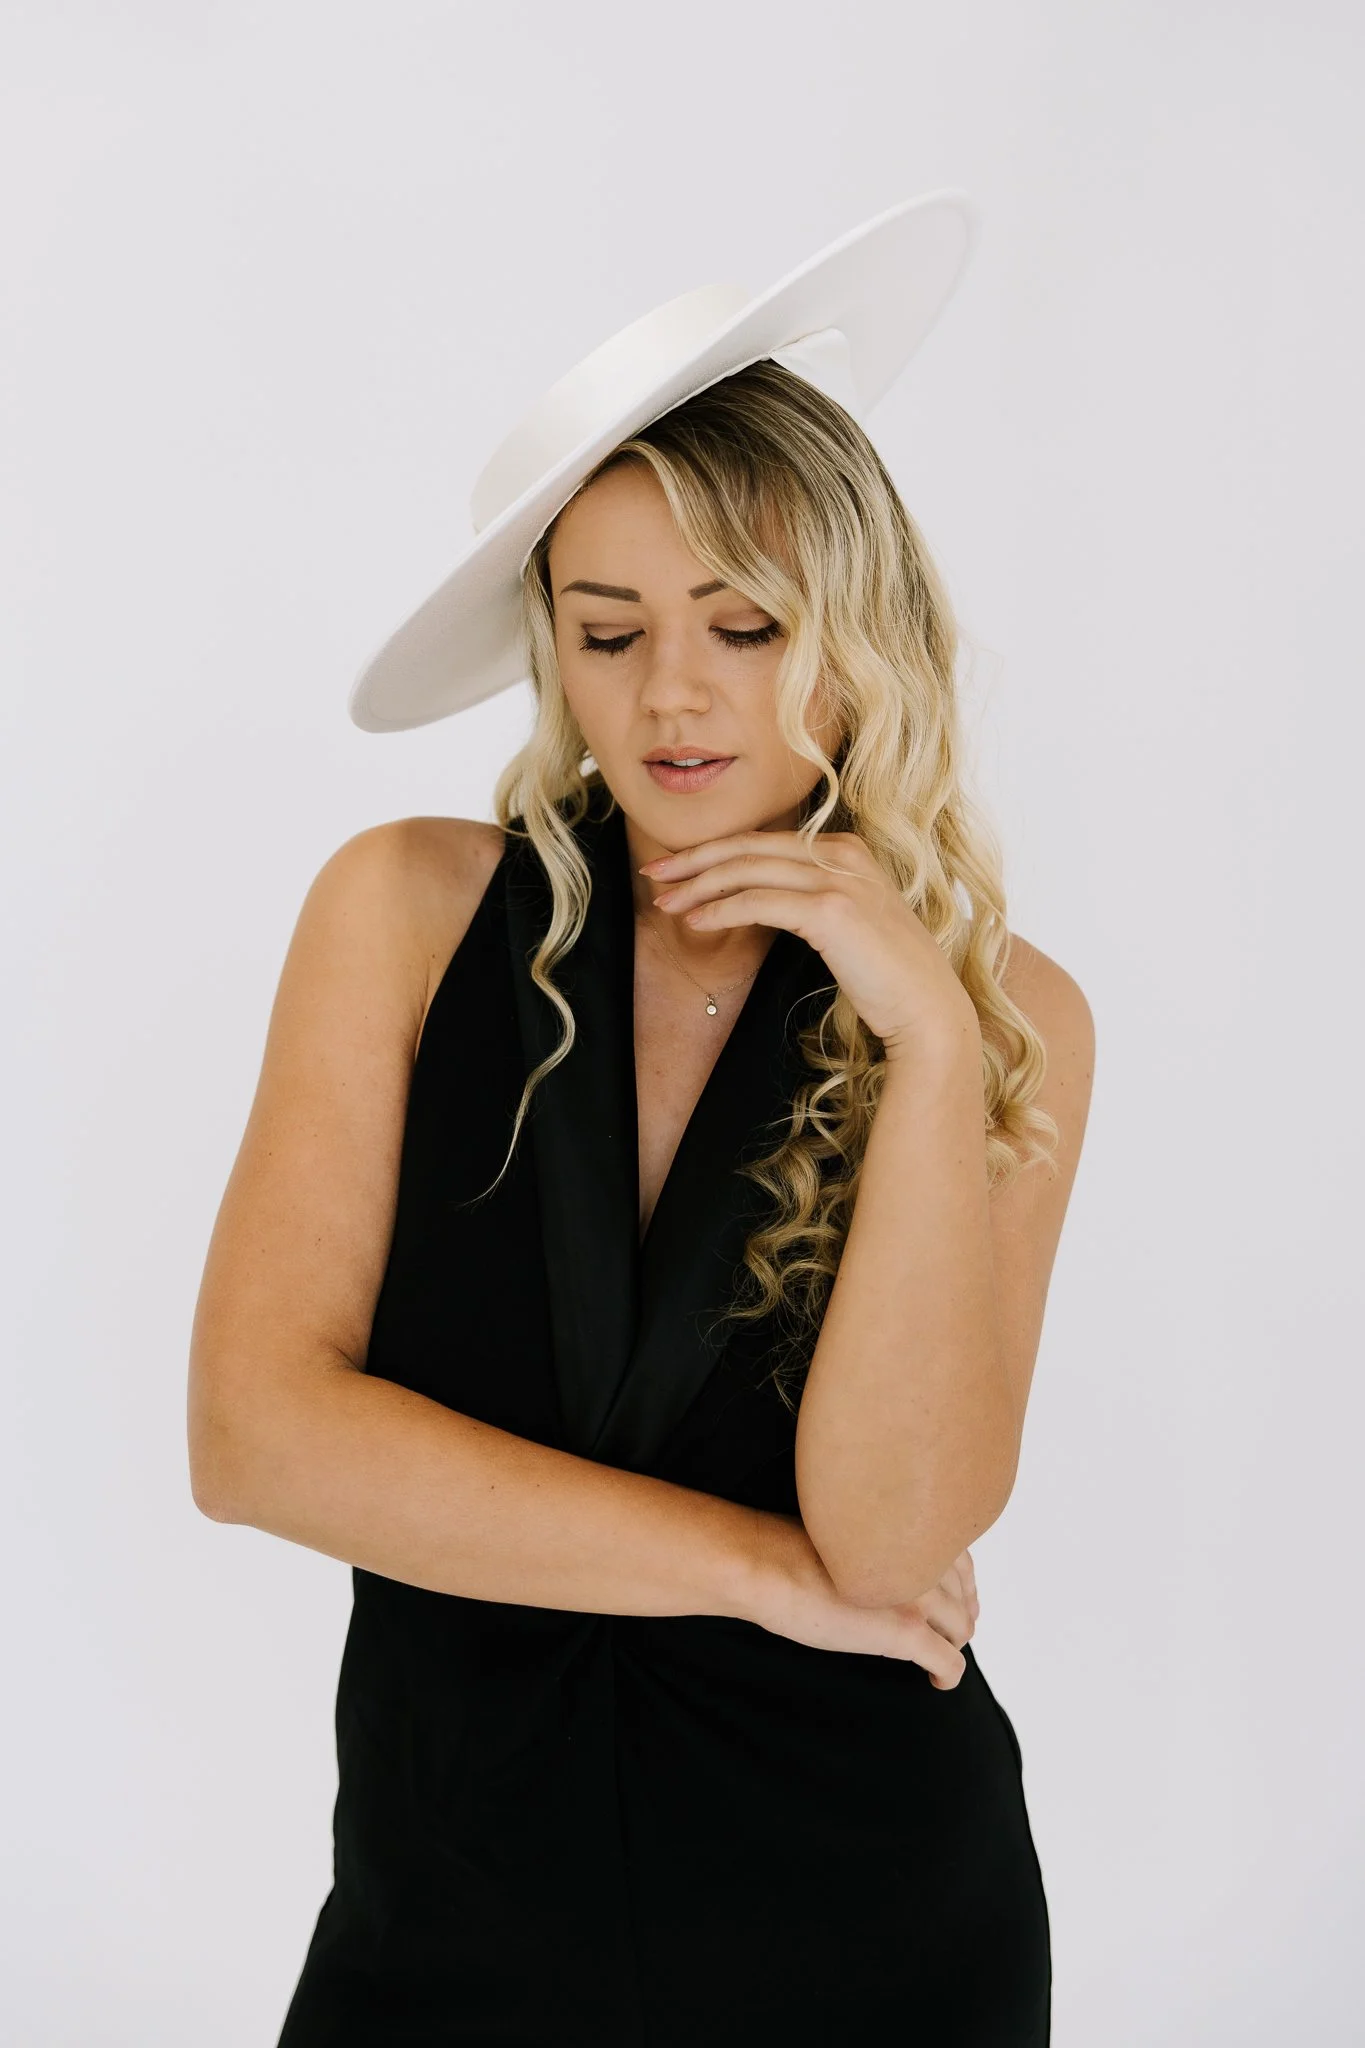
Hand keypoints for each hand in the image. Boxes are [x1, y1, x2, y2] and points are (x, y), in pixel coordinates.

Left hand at [641, 828, 975, 1053]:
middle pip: (748, 847)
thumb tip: (753, 899)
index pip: (763, 842)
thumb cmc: (886, 976)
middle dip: (694, 860)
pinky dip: (721, 910)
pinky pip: (758, 902)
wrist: (927, 1009)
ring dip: (698, 886)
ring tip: (665, 902)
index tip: (675, 866)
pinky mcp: (831, 910)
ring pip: (748, 870)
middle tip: (654, 873)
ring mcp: (838, 878)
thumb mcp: (848, 923)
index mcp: (845, 849)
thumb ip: (809, 900)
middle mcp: (842, 854)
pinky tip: (696, 922)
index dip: (713, 851)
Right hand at [741, 1512, 977, 1689]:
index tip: (952, 1599)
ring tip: (935, 1654)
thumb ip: (882, 1540)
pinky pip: (950, 1662)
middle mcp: (924, 1558)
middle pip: (965, 1597)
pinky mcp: (905, 1632)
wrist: (765, 1564)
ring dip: (952, 1645)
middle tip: (944, 1633)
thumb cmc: (788, 1544)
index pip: (961, 1561)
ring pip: (962, 1629)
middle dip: (958, 1617)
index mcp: (911, 1529)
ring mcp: (918, 1596)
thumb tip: (889, 1559)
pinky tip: (935, 1682)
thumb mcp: (848, 1529)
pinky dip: (948, 1676)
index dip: (961, 1585)